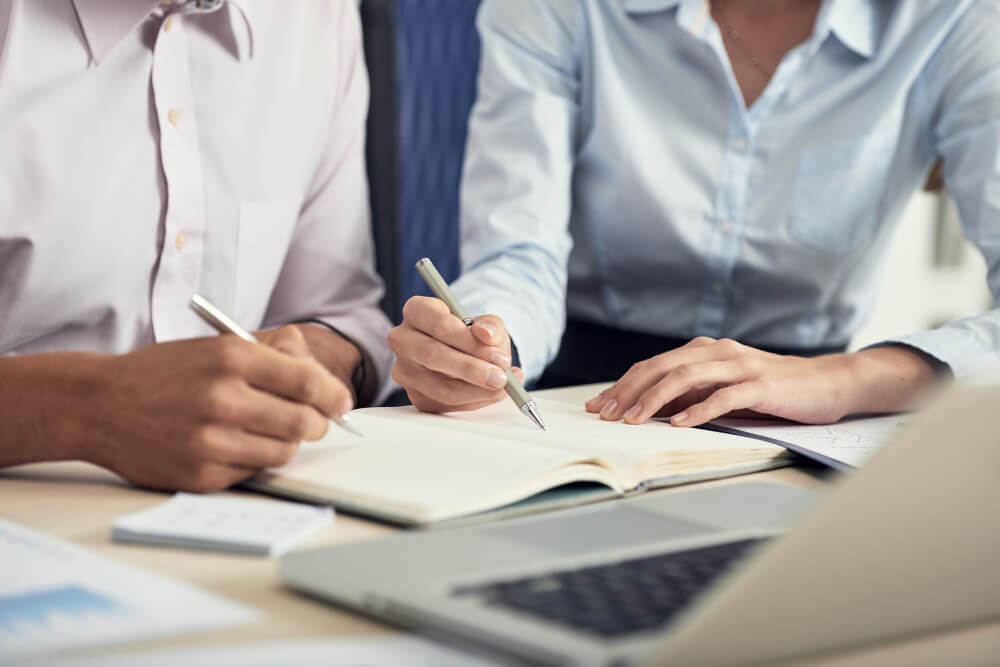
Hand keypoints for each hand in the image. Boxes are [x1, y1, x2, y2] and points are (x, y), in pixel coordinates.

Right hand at [85, 326, 352, 491]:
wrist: (99, 404)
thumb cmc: (165, 373)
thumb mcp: (216, 345)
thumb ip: (271, 352)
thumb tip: (318, 372)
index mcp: (231, 358)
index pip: (309, 382)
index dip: (334, 395)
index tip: (341, 402)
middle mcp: (223, 398)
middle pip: (305, 422)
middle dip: (318, 422)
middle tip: (313, 420)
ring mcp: (211, 440)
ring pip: (285, 451)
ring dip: (287, 442)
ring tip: (268, 429)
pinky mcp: (201, 473)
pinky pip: (254, 471)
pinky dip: (255, 459)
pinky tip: (236, 444)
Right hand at [388, 296, 523, 411]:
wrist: (464, 353)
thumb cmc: (472, 334)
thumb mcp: (486, 323)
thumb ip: (491, 326)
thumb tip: (487, 335)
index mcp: (416, 311)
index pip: (438, 324)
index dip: (469, 341)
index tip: (498, 355)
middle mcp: (402, 339)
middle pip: (431, 355)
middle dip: (471, 369)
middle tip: (501, 378)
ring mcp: (405, 370)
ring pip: (439, 387)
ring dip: (476, 391)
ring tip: (503, 387)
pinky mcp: (415, 395)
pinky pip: (445, 405)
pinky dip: (475, 402)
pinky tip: (493, 394)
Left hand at [585, 337, 942, 427]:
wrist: (826, 383)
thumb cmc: (771, 389)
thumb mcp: (724, 388)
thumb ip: (692, 392)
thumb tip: (650, 408)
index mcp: (705, 351)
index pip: (654, 365)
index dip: (624, 384)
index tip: (599, 405)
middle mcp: (718, 352)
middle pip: (662, 367)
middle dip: (629, 391)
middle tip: (606, 413)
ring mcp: (740, 366)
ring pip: (686, 378)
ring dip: (655, 400)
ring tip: (634, 419)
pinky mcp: (761, 385)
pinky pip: (723, 396)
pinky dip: (698, 410)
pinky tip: (679, 423)